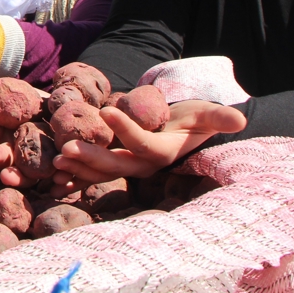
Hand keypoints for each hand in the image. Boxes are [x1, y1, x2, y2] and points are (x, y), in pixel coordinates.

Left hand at [52, 100, 246, 186]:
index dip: (126, 128)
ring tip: (56, 164)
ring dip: (78, 169)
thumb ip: (219, 117)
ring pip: (101, 172)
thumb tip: (239, 119)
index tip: (107, 110)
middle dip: (91, 159)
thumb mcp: (206, 114)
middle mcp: (143, 165)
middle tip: (66, 150)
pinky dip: (75, 179)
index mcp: (163, 152)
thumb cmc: (193, 119)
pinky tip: (54, 181)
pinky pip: (93, 175)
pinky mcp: (116, 165)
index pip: (142, 143)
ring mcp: (128, 167)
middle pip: (116, 164)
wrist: (184, 130)